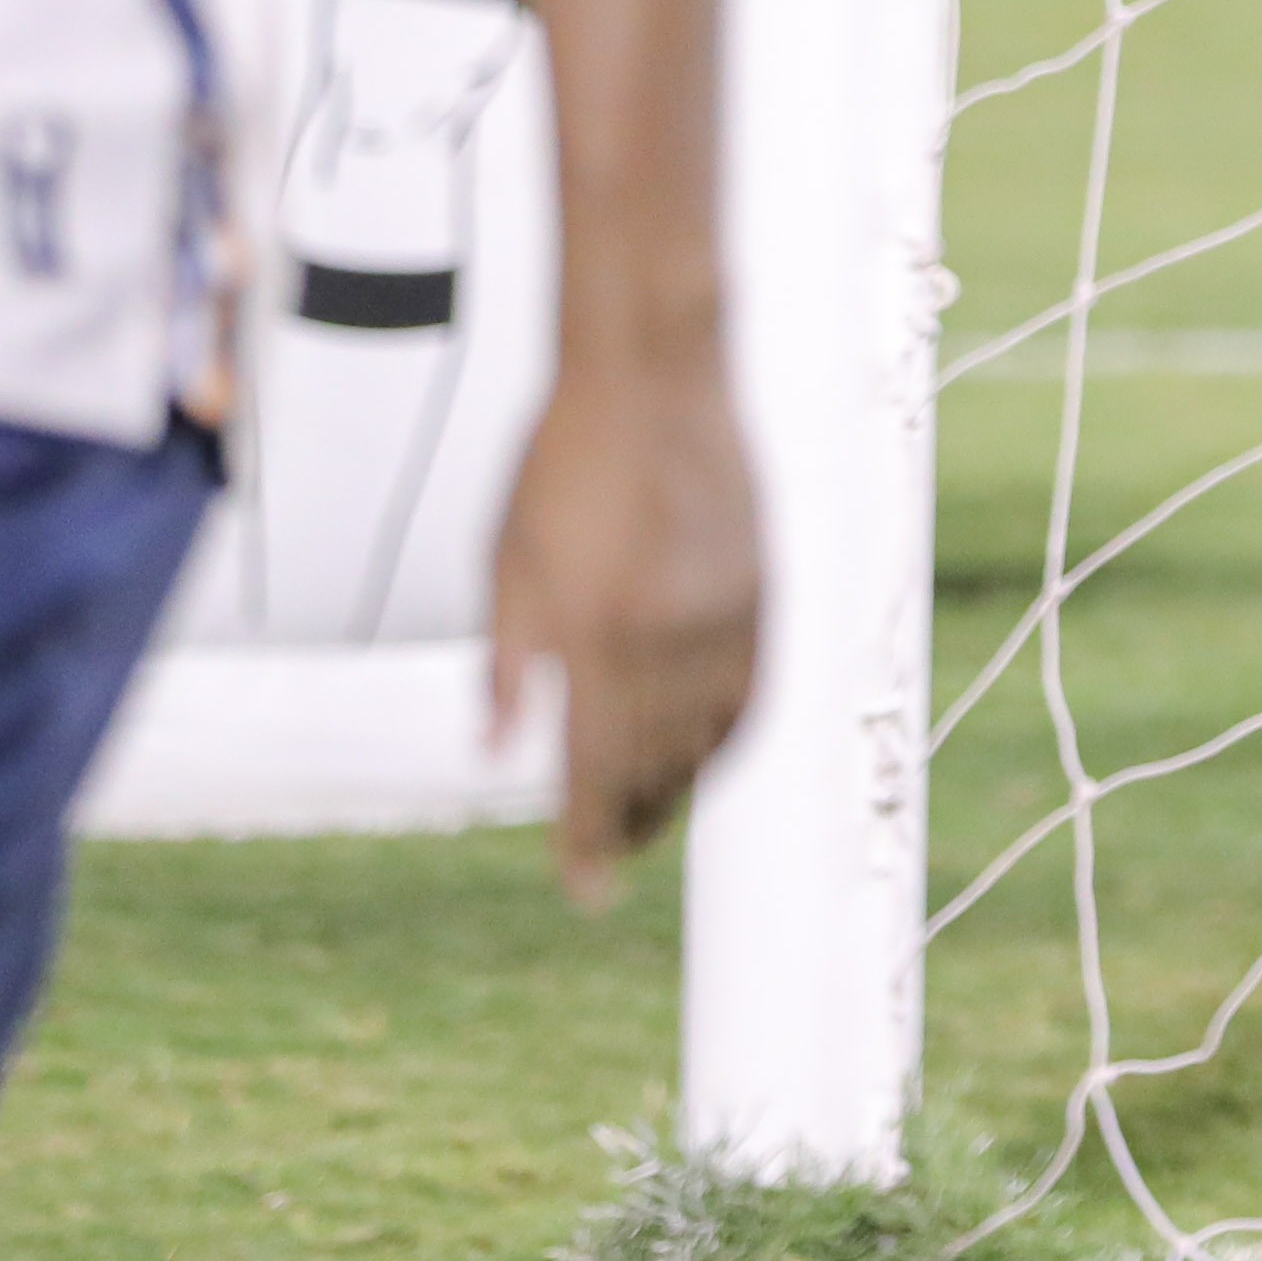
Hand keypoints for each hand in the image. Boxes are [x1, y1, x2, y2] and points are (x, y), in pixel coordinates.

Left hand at [490, 334, 765, 902]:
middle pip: (656, 765)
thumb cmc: (558, 461)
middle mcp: (668, 632)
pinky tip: (706, 757)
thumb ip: (507, 661)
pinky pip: (753, 689)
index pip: (594, 767)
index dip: (586, 837)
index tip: (579, 889)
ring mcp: (723, 611)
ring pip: (709, 736)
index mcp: (597, 630)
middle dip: (628, 824)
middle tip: (606, 863)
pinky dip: (730, 737)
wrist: (650, 371)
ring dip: (678, 790)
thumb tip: (500, 750)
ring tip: (648, 822)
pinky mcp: (760, 587)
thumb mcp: (505, 561)